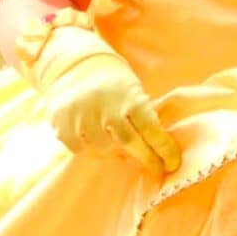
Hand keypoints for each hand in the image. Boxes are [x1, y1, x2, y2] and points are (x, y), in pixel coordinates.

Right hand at [29, 23, 182, 178]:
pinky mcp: (63, 127)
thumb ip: (144, 117)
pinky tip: (96, 139)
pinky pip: (81, 149)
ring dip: (115, 153)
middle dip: (147, 159)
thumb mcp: (134, 91)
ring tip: (119, 145)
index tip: (173, 163)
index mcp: (129, 97)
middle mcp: (106, 108)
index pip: (151, 129)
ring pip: (104, 150)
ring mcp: (83, 118)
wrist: (76, 67)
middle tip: (156, 168)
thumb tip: (162, 150)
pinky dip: (91, 149)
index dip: (164, 149)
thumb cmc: (114, 85)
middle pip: (130, 144)